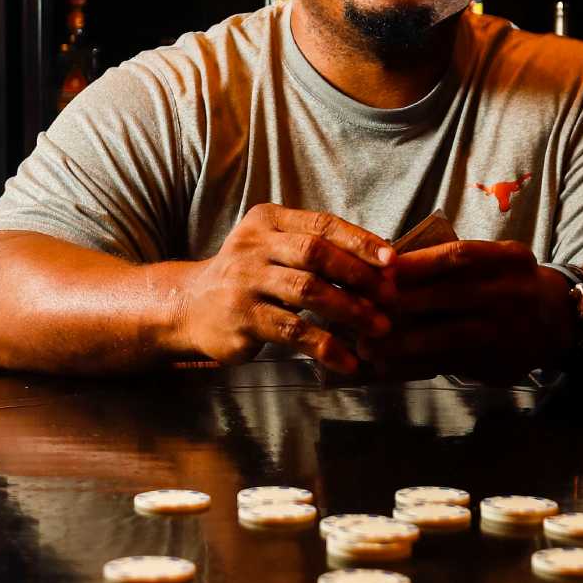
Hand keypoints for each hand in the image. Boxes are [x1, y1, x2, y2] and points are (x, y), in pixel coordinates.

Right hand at [181, 204, 395, 371]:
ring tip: (379, 328)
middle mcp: (253, 247)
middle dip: (359, 275)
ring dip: (350, 310)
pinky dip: (326, 347)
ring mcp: (245, 282)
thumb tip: (381, 263)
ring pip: (308, 291)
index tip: (393, 260)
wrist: (189, 306)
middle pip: (316, 253)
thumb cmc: (247, 278)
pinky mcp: (243, 319)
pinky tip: (348, 361)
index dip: (360, 240)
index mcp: (267, 221)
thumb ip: (314, 248)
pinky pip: (293, 332)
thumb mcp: (271, 249)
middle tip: (391, 297)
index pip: (322, 224)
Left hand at [360, 242, 570, 381]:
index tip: (382, 268)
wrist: (561, 321)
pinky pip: (450, 365)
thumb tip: (392, 268)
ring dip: (404, 342)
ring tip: (368, 345)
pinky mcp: (500, 364)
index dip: (418, 262)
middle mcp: (513, 293)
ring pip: (448, 337)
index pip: (459, 255)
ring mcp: (508, 332)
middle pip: (450, 296)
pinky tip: (387, 366)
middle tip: (363, 305)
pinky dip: (415, 365)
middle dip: (403, 302)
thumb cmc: (513, 283)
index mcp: (510, 260)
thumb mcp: (499, 260)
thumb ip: (458, 264)